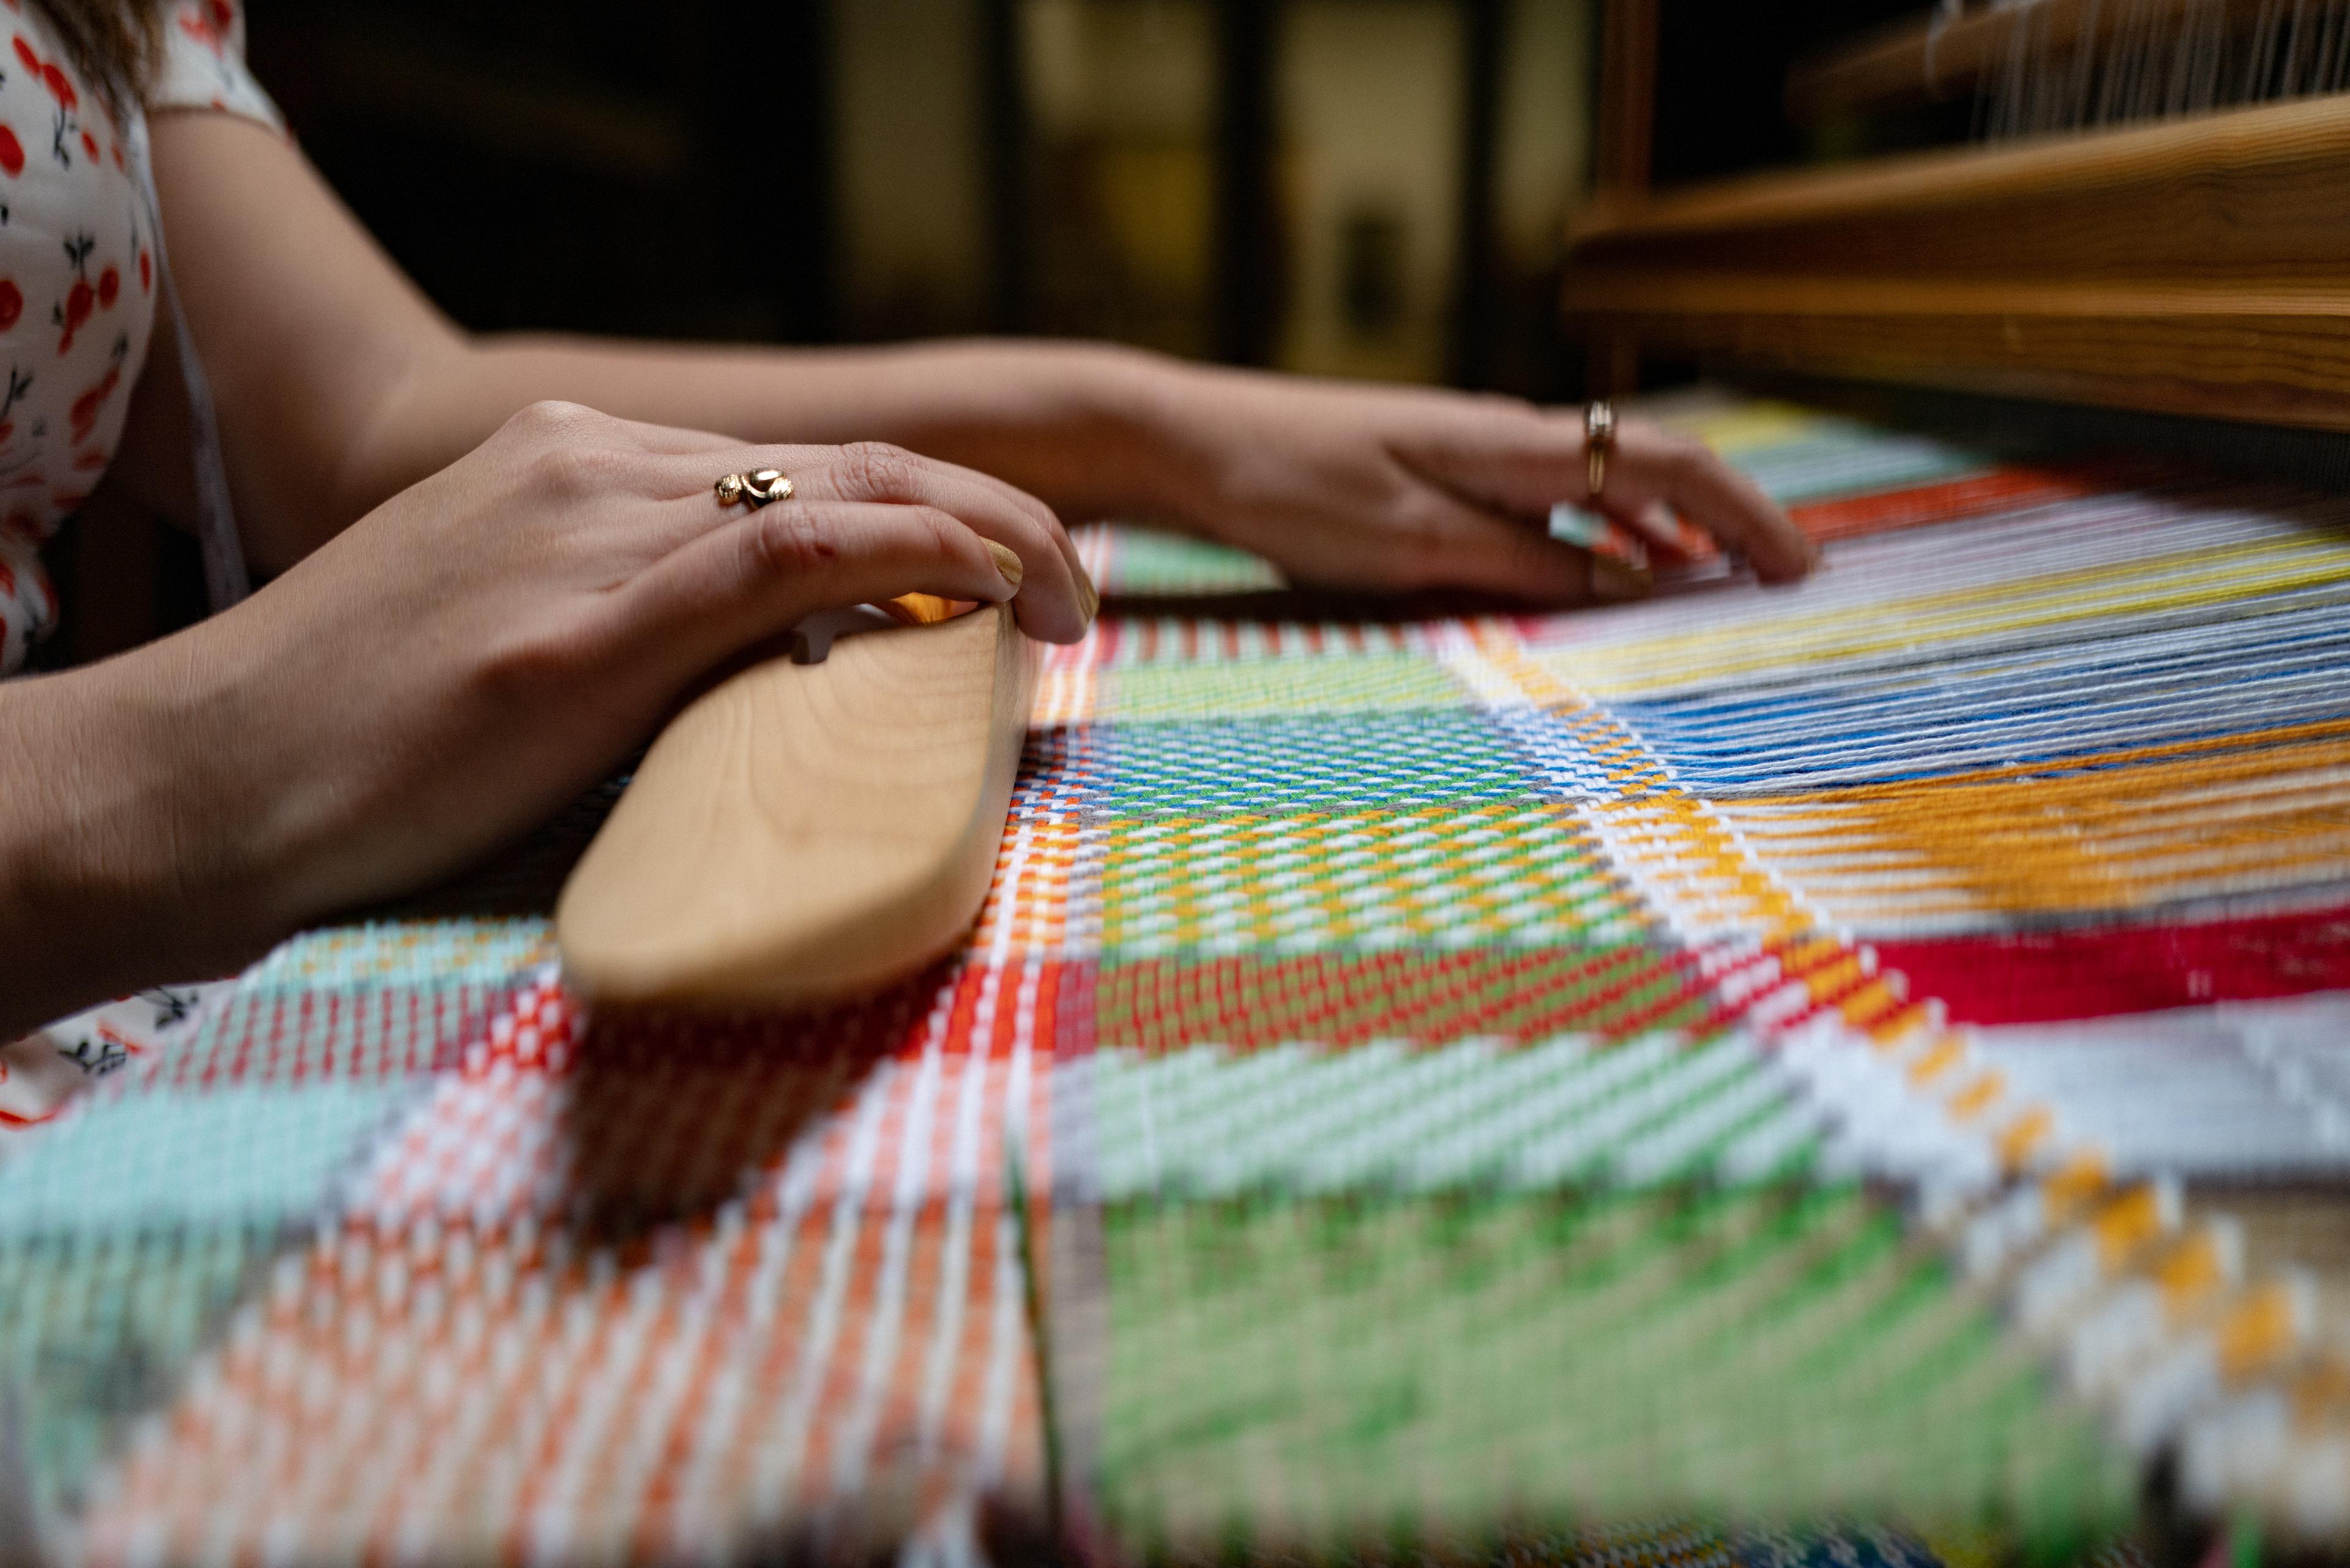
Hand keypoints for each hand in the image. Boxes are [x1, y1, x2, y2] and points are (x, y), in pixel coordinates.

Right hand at [0, 404, 1089, 1031]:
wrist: (200, 783)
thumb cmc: (347, 747)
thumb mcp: (503, 646)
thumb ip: (625, 633)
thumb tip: (754, 700)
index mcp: (571, 466)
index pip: (794, 464)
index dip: (925, 504)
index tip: (1008, 570)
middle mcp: (591, 469)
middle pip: (845, 459)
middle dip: (985, 512)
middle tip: (1073, 591)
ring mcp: (587, 534)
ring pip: (841, 490)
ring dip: (984, 537)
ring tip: (1067, 608)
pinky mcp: (585, 625)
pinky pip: (792, 551)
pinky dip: (914, 554)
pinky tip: (996, 591)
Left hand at [1140, 366, 1815, 600]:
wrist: (1192, 443)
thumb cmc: (1289, 488)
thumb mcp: (1412, 543)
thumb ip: (1524, 566)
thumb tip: (1635, 591)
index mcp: (1511, 445)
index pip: (1667, 463)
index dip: (1745, 514)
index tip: (1801, 569)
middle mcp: (1507, 439)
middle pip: (1652, 470)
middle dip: (1729, 525)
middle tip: (1787, 589)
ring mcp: (1476, 457)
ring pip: (1604, 491)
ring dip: (1671, 537)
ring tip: (1725, 590)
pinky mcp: (1442, 480)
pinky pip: (1552, 508)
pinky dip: (1604, 542)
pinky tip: (1618, 578)